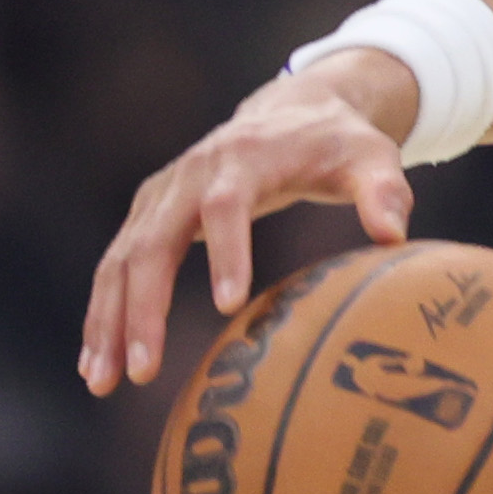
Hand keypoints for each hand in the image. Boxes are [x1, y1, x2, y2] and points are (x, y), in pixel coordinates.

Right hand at [82, 52, 418, 392]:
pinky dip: (105, 312)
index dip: (225, 251)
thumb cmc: (339, 143)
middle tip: (145, 367)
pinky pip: (117, 267)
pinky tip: (99, 362)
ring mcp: (161, 197)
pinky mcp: (148, 215)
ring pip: (121, 260)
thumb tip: (393, 236)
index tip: (229, 305)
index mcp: (243, 159)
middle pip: (153, 242)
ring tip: (103, 381)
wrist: (292, 112)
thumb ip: (386, 192)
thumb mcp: (373, 158)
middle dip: (144, 307)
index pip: (226, 205)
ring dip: (108, 320)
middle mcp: (188, 178)